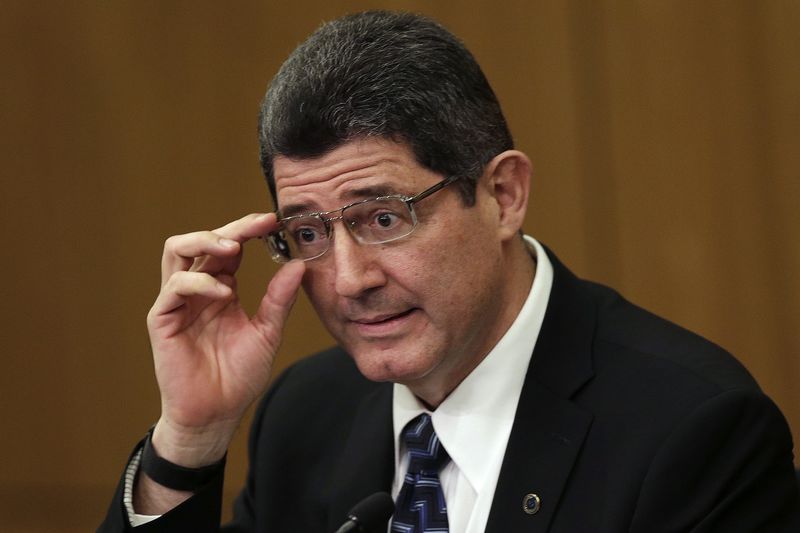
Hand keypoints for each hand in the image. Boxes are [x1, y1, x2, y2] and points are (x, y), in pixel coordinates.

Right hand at [146, 213, 304, 465]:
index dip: (248, 229)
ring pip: (177, 251)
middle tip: (260, 224)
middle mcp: (197, 289)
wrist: (216, 413)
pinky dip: (200, 282)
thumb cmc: (238, 376)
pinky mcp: (163, 318)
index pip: (230, 247)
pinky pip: (175, 286)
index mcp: (221, 289)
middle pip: (203, 240)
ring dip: (206, 241)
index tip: (274, 220)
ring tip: (234, 247)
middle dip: (231, 227)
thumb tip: (299, 264)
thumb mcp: (268, 332)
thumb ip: (279, 299)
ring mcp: (177, 301)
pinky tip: (224, 292)